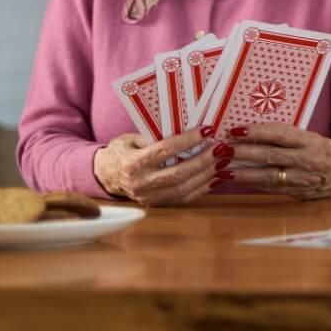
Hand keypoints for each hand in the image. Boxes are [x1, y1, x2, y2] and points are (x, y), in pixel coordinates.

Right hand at [93, 128, 231, 205]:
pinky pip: (184, 198)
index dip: (188, 141)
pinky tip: (217, 177)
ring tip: (224, 160)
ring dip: (207, 174)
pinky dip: (203, 187)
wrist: (106, 175)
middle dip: (204, 160)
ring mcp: (148, 197)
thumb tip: (188, 126)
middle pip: (178, 173)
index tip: (208, 130)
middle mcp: (140, 183)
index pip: (164, 151)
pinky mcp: (156, 204)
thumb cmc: (122, 151)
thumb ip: (155, 135)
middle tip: (222, 147)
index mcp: (132, 163)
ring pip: (184, 188)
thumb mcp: (132, 138)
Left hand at [227, 124, 330, 199]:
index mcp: (311, 142)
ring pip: (267, 175)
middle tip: (223, 149)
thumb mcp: (312, 138)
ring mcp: (302, 179)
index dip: (257, 132)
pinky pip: (270, 188)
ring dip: (242, 172)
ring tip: (223, 168)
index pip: (280, 134)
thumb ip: (288, 137)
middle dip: (244, 152)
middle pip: (270, 155)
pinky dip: (252, 183)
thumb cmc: (324, 152)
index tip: (236, 130)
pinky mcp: (297, 193)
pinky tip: (236, 179)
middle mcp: (307, 160)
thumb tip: (254, 133)